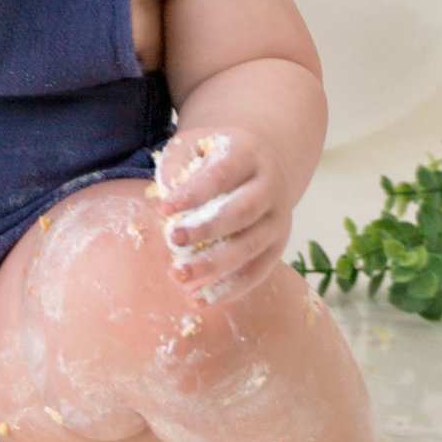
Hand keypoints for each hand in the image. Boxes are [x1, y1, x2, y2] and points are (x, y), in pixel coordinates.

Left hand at [149, 122, 293, 304]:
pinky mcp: (278, 245)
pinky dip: (230, 288)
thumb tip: (165, 194)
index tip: (163, 209)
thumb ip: (178, 163)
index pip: (222, 174)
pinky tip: (200, 298)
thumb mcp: (196, 144)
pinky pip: (257, 271)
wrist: (263, 163)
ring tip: (178, 275)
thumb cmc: (217, 156)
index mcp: (249, 154)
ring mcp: (278, 218)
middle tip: (173, 240)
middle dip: (206, 229)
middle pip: (243, 212)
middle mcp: (270, 186)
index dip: (193, 193)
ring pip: (250, 247)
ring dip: (213, 265)